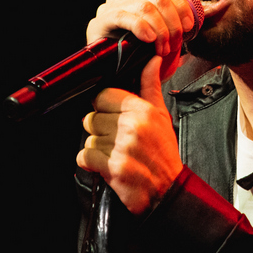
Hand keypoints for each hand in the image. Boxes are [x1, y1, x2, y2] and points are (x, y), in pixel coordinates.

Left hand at [76, 55, 183, 214]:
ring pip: (88, 139)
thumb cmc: (164, 154)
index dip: (105, 108)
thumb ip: (151, 87)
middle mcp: (132, 126)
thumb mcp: (162, 116)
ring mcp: (122, 147)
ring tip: (115, 155)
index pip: (103, 96)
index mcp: (142, 110)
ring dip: (97, 149)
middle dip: (101, 131)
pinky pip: (84, 157)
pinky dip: (90, 164)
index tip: (113, 118)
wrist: (168, 190)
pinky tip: (107, 166)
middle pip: (92, 118)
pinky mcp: (113, 167)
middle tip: (117, 141)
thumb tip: (152, 62)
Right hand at [86, 0, 196, 81]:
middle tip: (175, 42)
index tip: (189, 26)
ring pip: (144, 6)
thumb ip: (175, 29)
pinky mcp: (100, 21)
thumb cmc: (137, 58)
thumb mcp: (162, 42)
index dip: (181, 4)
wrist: (111, 77)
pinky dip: (141, 27)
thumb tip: (192, 22)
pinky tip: (149, 39)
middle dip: (173, 22)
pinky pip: (124, 16)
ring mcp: (110, 7)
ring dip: (160, 29)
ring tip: (163, 48)